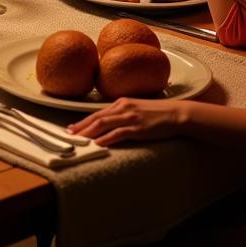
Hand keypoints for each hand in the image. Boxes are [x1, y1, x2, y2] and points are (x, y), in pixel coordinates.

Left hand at [68, 97, 187, 146]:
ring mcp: (130, 117)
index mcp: (121, 102)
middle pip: (97, 117)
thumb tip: (112, 123)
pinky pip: (118, 133)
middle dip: (81, 126)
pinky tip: (98, 143)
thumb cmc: (158, 113)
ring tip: (78, 139)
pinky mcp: (138, 128)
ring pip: (103, 124)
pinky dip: (106, 138)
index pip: (98, 112)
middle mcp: (123, 108)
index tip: (73, 127)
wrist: (176, 114)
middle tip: (69, 134)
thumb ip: (124, 113)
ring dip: (89, 132)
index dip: (84, 120)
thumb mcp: (137, 109)